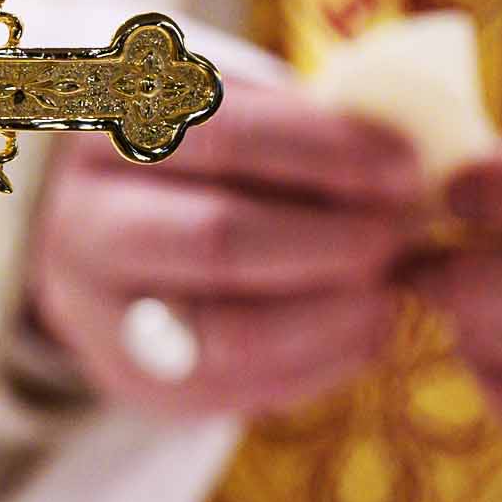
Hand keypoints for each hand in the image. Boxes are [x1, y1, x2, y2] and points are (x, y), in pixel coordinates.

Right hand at [26, 78, 422, 415]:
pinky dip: (323, 363)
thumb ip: (303, 125)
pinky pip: (239, 392)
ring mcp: (99, 315)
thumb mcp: (228, 110)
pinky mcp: (133, 381)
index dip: (327, 153)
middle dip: (335, 242)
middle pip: (219, 240)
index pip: (223, 137)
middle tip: (402, 234)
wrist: (102, 233)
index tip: (407, 167)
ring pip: (228, 337)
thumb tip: (417, 162)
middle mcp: (83, 224)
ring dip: (335, 317)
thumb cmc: (192, 157)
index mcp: (107, 130)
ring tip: (392, 289)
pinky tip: (368, 327)